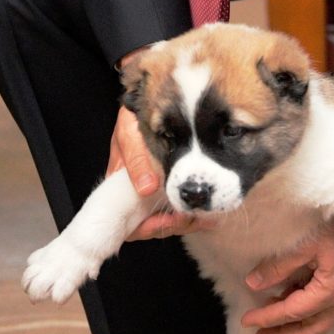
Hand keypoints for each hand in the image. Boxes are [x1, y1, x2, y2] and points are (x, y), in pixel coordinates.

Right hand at [107, 105, 212, 240]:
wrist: (149, 105)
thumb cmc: (134, 119)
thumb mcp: (129, 133)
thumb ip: (136, 159)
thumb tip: (147, 188)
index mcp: (120, 187)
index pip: (129, 224)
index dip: (147, 228)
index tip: (167, 220)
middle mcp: (137, 196)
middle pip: (153, 227)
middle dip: (174, 225)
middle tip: (196, 217)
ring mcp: (154, 195)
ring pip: (170, 222)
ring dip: (189, 222)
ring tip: (211, 216)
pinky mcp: (172, 191)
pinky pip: (182, 210)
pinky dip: (196, 214)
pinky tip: (213, 213)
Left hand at [241, 223, 333, 333]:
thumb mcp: (304, 245)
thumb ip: (278, 266)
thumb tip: (253, 283)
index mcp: (330, 290)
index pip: (293, 311)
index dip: (268, 317)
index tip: (247, 320)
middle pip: (309, 328)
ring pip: (318, 322)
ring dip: (294, 327)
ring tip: (269, 323)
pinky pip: (322, 309)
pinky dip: (303, 312)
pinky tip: (285, 301)